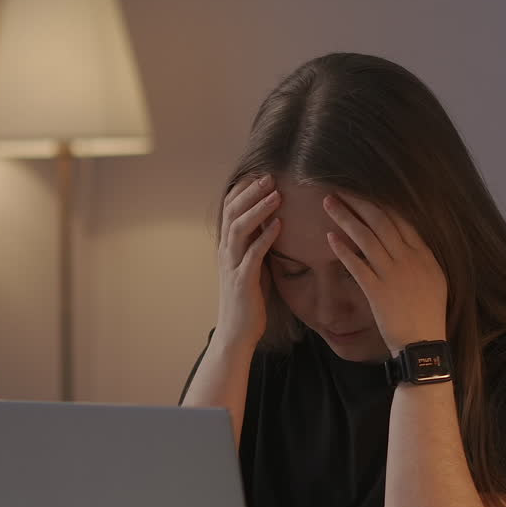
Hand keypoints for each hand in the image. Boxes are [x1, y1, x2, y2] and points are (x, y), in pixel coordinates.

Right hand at [216, 174, 282, 348]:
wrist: (237, 333)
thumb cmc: (248, 300)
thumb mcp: (252, 266)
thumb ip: (257, 245)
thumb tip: (272, 224)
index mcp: (228, 247)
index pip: (230, 209)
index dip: (243, 190)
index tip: (261, 173)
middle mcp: (226, 252)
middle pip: (232, 212)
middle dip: (250, 192)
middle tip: (269, 176)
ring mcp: (232, 266)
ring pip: (239, 229)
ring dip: (258, 209)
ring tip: (276, 194)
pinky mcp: (242, 281)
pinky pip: (253, 255)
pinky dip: (265, 237)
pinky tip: (279, 225)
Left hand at [323, 192, 447, 353]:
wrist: (424, 343)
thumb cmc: (428, 315)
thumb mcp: (434, 280)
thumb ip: (421, 259)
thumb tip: (408, 242)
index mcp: (424, 255)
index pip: (400, 220)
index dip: (380, 203)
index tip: (363, 190)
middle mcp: (409, 259)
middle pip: (381, 222)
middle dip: (359, 202)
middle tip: (340, 188)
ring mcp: (393, 274)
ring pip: (366, 238)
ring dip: (346, 217)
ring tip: (329, 203)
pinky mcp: (377, 291)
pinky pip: (357, 265)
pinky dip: (343, 249)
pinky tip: (329, 237)